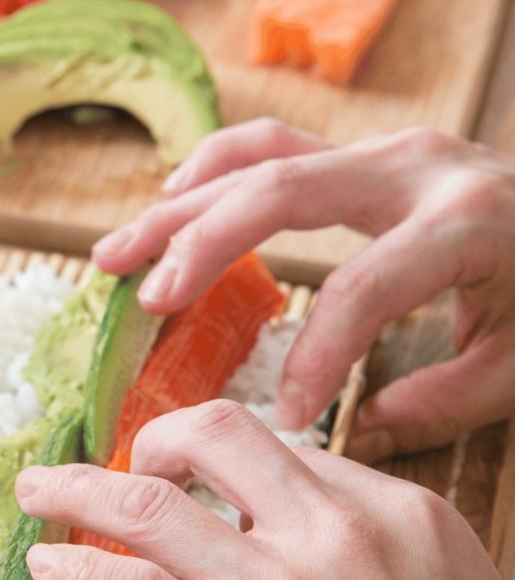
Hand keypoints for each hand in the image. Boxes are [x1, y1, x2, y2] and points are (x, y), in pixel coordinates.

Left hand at [15, 401, 514, 579]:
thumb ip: (372, 547)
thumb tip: (291, 526)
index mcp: (396, 512)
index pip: (284, 452)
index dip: (225, 468)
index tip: (190, 485)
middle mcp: (336, 531)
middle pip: (214, 434)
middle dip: (151, 440)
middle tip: (121, 467)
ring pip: (146, 502)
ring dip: (75, 490)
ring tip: (39, 492)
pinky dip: (76, 568)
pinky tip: (49, 566)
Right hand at [91, 120, 514, 460]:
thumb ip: (441, 402)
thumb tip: (350, 435)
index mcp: (465, 221)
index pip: (362, 287)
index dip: (315, 356)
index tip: (283, 419)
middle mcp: (415, 166)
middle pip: (280, 191)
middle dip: (200, 245)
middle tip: (145, 300)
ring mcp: (386, 148)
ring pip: (259, 158)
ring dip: (178, 206)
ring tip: (115, 255)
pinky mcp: (368, 151)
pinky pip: (273, 145)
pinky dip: (212, 172)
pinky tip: (170, 208)